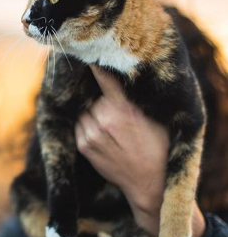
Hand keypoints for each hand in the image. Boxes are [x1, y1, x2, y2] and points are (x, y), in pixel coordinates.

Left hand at [75, 65, 204, 236]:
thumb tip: (124, 76)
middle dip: (100, 98)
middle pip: (93, 95)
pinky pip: (78, 125)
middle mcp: (105, 118)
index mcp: (124, 107)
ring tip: (109, 123)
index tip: (87, 54)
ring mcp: (91, 133)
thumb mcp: (155, 117)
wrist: (149, 182)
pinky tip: (102, 132)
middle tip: (112, 107)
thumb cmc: (158, 145)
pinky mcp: (83, 145)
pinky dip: (86, 124)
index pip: (103, 77)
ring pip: (83, 110)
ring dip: (91, 111)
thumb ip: (137, 98)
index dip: (95, 65)